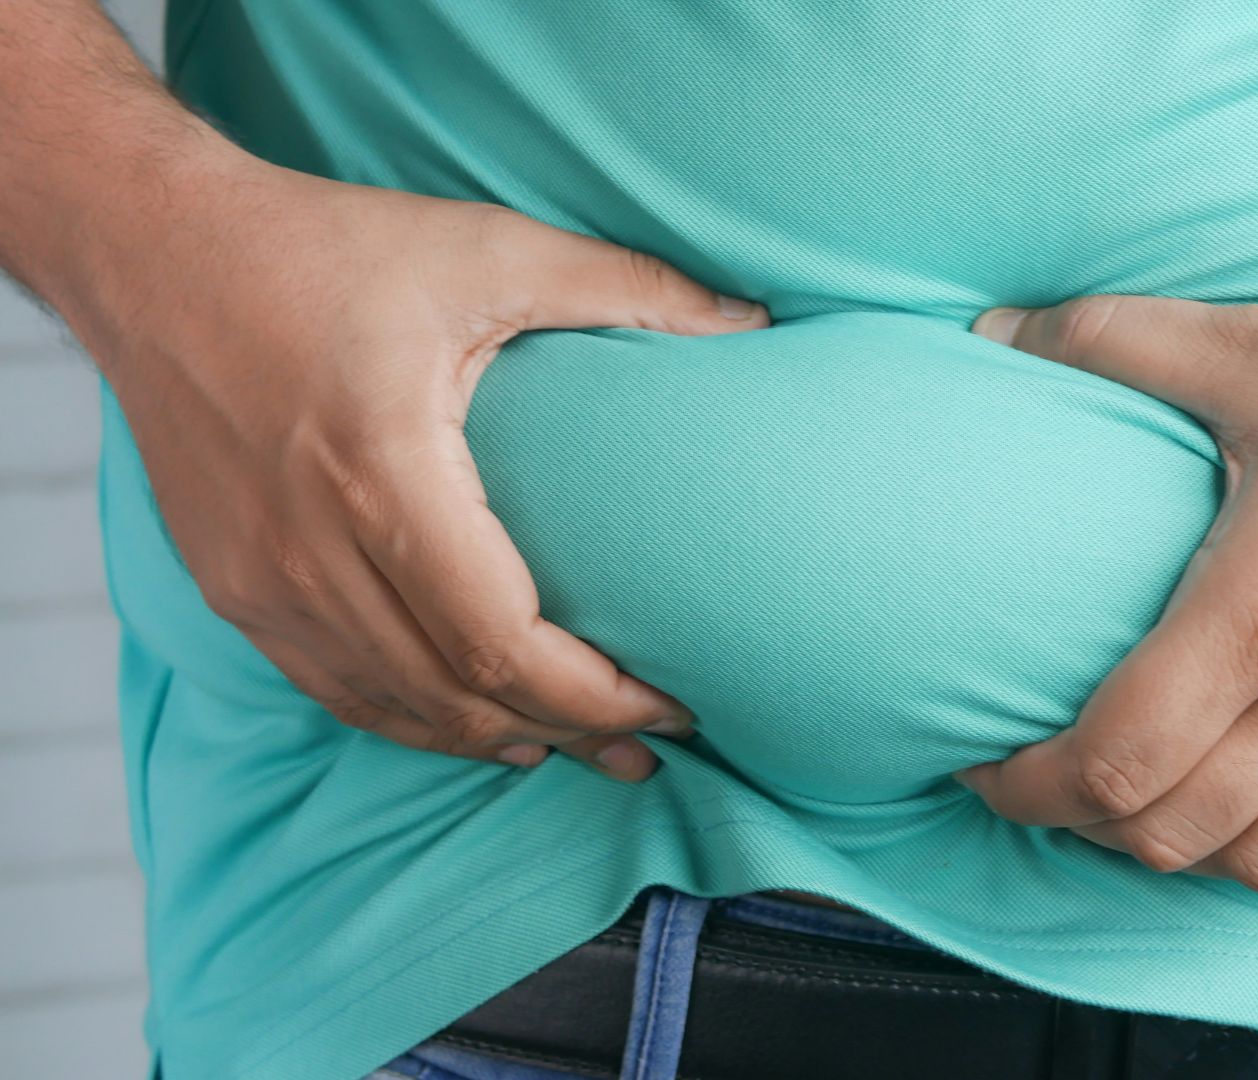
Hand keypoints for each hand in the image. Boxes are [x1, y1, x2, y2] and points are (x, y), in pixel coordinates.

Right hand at [71, 149, 767, 779]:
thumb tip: (751, 323)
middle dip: (568, 733)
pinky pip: (334, 690)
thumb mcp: (487, 247)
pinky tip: (475, 726)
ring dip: (495, 739)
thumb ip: (628, 287)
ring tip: (580, 751)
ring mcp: (260, 580)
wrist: (151, 253)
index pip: (504, 641)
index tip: (673, 704)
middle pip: (459, 694)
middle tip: (649, 748)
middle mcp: (311, 546)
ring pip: (395, 709)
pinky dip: (414, 721)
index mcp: (383, 471)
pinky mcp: (232, 586)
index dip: (597, 696)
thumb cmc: (323, 246)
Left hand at [954, 278, 1257, 890]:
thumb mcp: (1255, 346)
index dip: (1028, 786)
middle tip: (1046, 777)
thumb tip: (990, 331)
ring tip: (1137, 800)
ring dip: (1178, 850)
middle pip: (1171, 834)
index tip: (984, 761)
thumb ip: (1109, 341)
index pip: (1116, 761)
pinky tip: (1256, 815)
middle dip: (1082, 825)